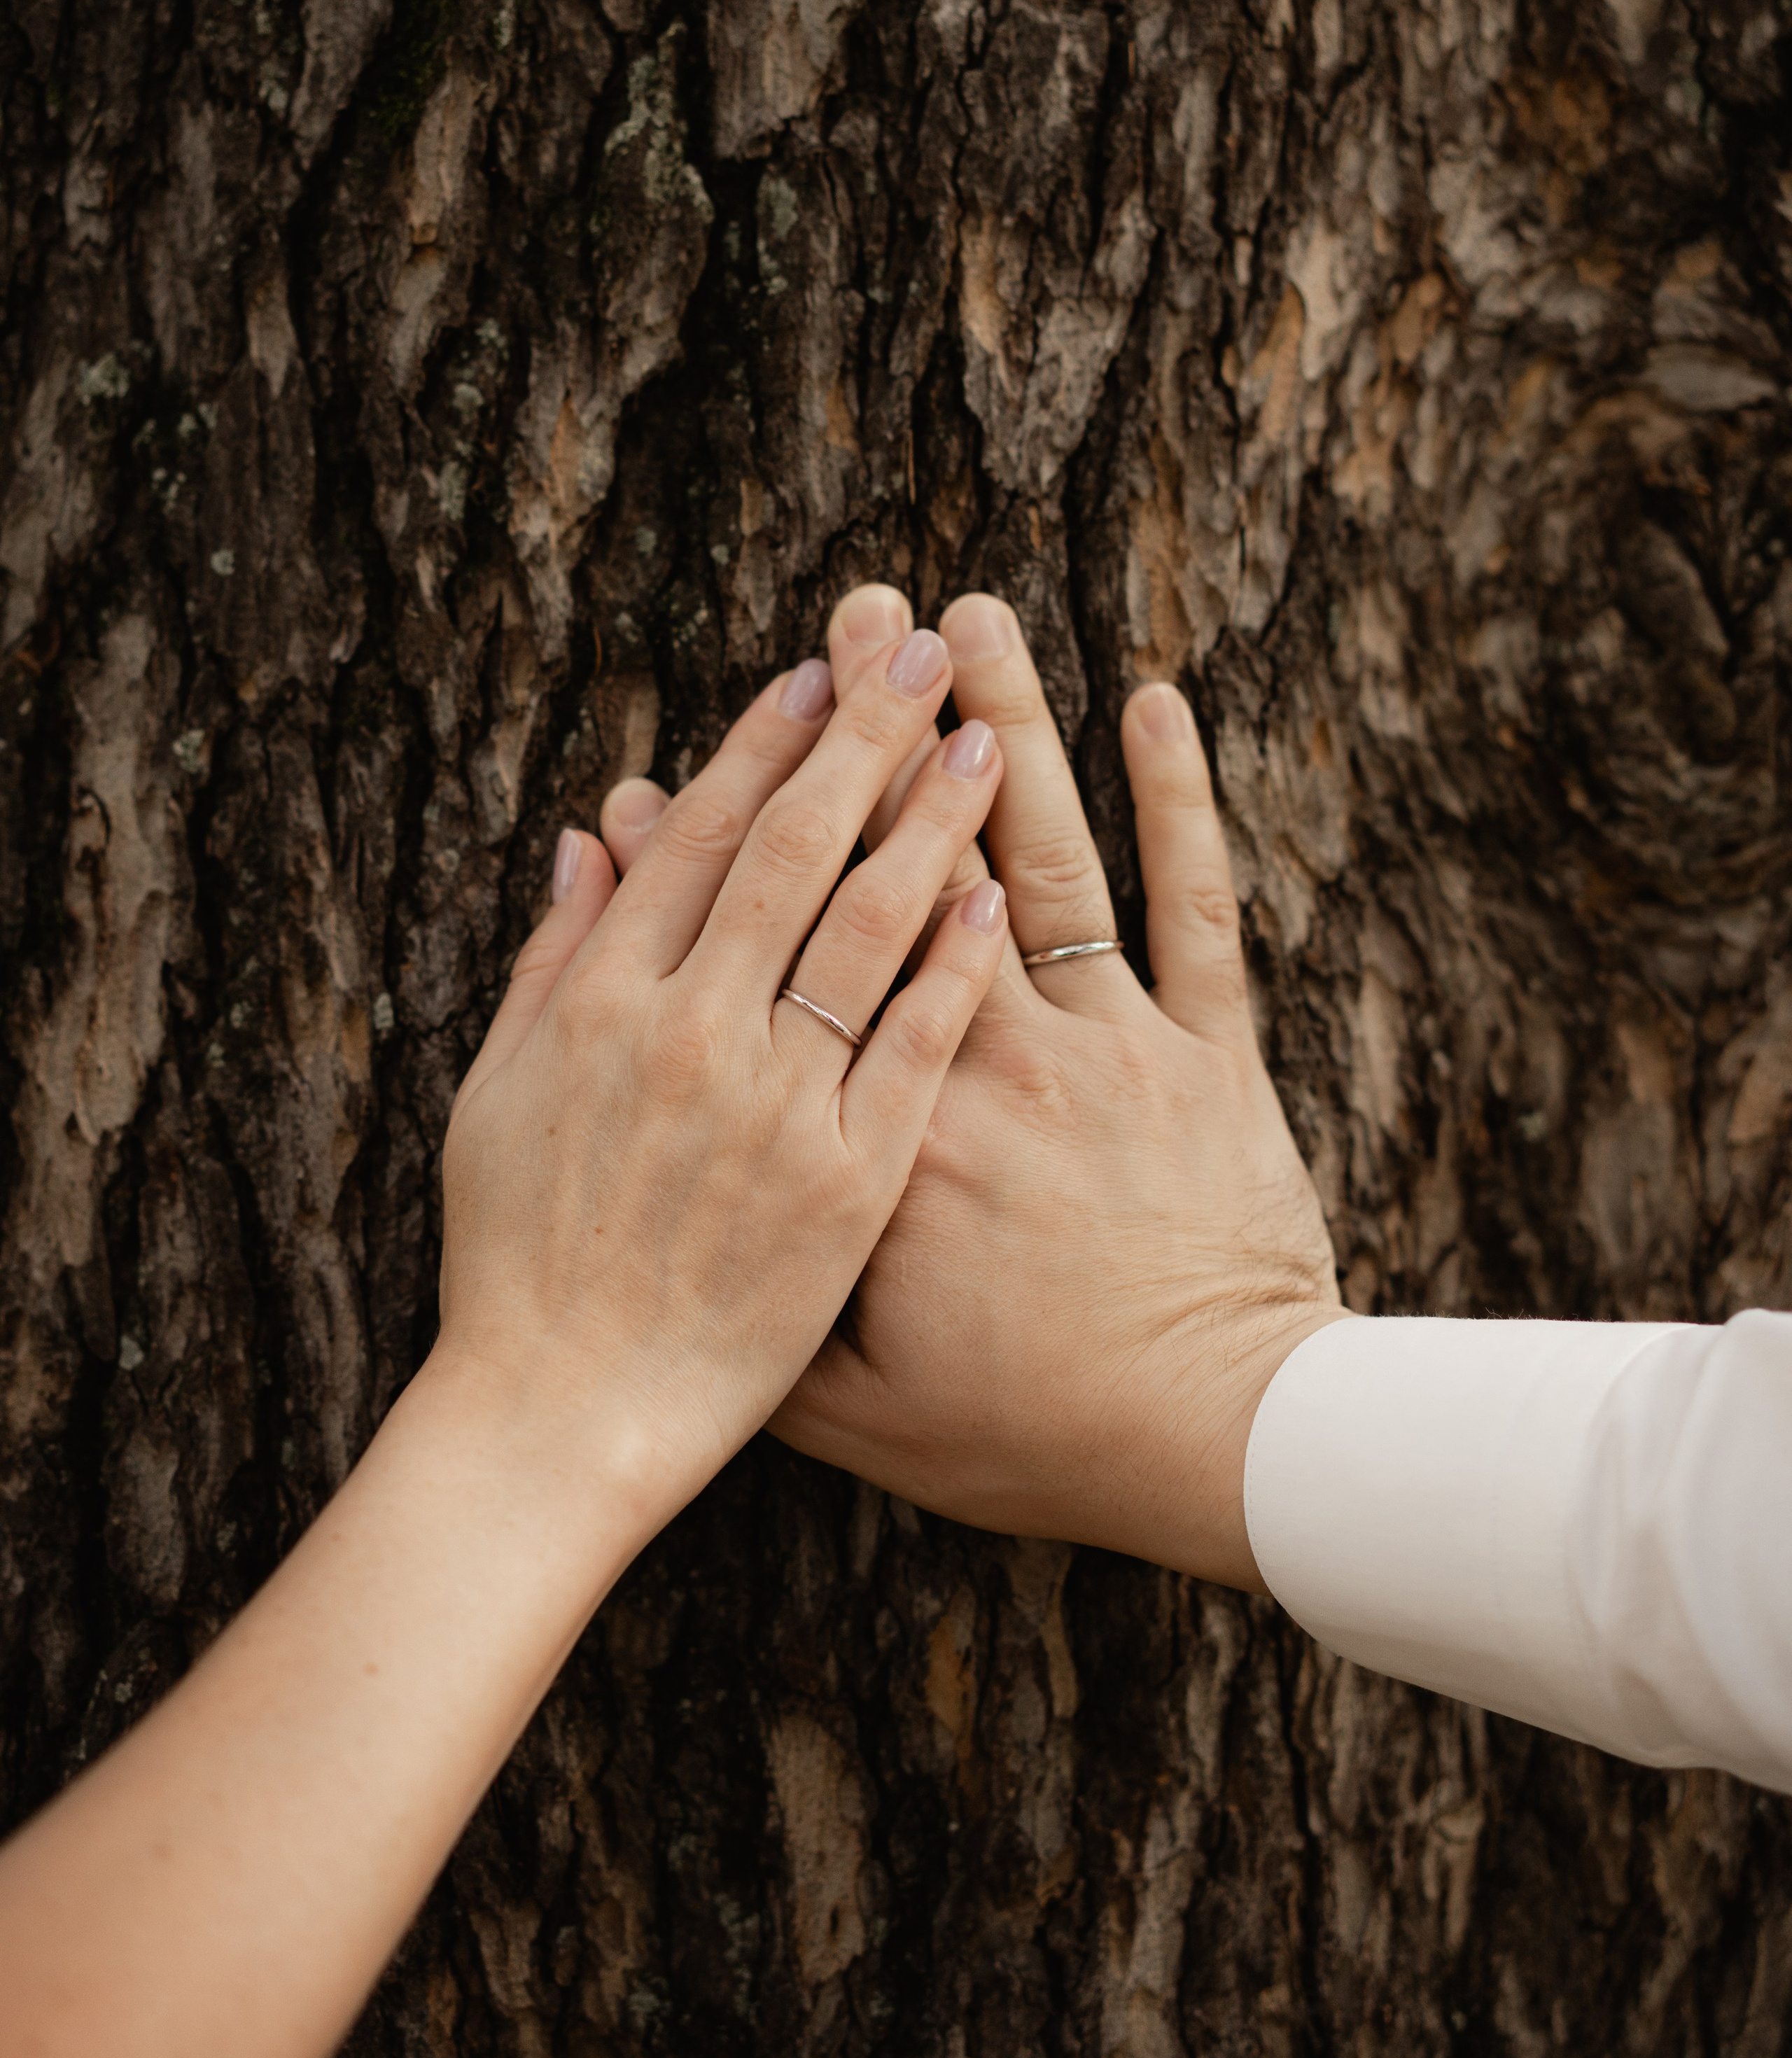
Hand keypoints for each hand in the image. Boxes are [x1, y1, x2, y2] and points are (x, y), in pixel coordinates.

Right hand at [439, 638, 1009, 1507]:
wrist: (565, 1429)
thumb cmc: (519, 1273)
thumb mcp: (492, 1109)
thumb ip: (545, 969)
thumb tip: (591, 843)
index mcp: (609, 1011)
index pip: (706, 842)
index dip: (766, 744)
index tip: (817, 670)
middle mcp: (700, 1038)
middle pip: (801, 852)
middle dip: (863, 733)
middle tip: (922, 641)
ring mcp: (787, 1108)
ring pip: (875, 928)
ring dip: (931, 817)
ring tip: (986, 727)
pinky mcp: (859, 1187)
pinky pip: (923, 1051)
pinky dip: (961, 963)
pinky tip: (1000, 889)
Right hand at [693, 592, 1338, 1588]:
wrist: (1215, 1444)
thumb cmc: (1029, 1433)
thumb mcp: (848, 1408)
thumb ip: (756, 1296)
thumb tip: (683, 1189)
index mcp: (887, 1133)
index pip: (791, 965)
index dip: (727, 865)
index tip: (669, 770)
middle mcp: (990, 1059)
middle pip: (915, 867)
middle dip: (876, 733)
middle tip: (851, 622)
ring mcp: (1107, 1042)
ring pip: (1048, 853)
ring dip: (1012, 726)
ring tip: (970, 613)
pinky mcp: (1208, 1049)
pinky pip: (1194, 905)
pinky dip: (1181, 801)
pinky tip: (1155, 700)